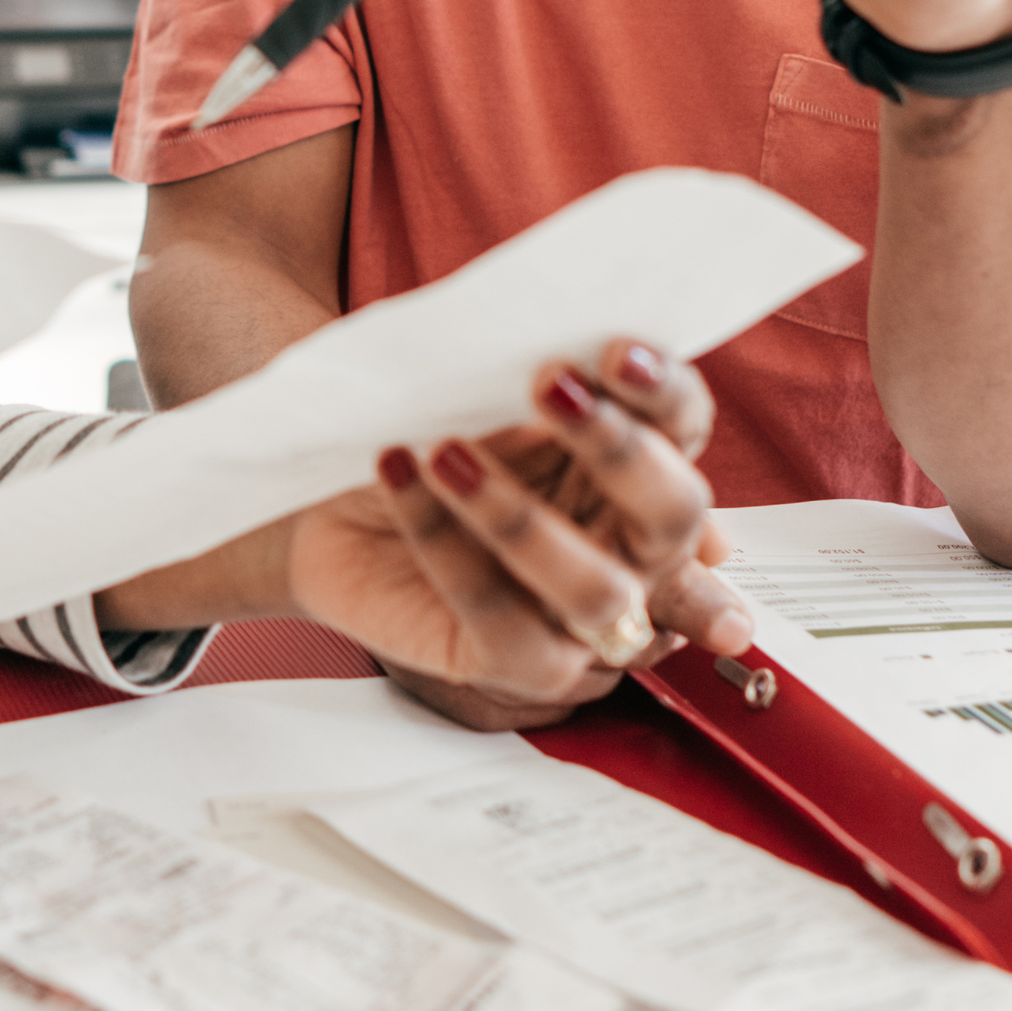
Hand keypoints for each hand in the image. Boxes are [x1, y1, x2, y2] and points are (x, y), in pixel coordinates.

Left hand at [281, 341, 750, 731]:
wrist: (327, 500)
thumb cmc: (421, 434)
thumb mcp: (474, 391)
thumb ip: (532, 374)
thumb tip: (563, 347)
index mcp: (634, 463)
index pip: (684, 424)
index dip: (663, 391)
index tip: (615, 349)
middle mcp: (628, 545)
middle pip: (675, 515)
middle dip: (622, 452)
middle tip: (549, 386)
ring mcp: (579, 615)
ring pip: (597, 590)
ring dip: (523, 517)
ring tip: (446, 451)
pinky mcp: (517, 663)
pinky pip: (501, 619)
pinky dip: (447, 545)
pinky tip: (400, 474)